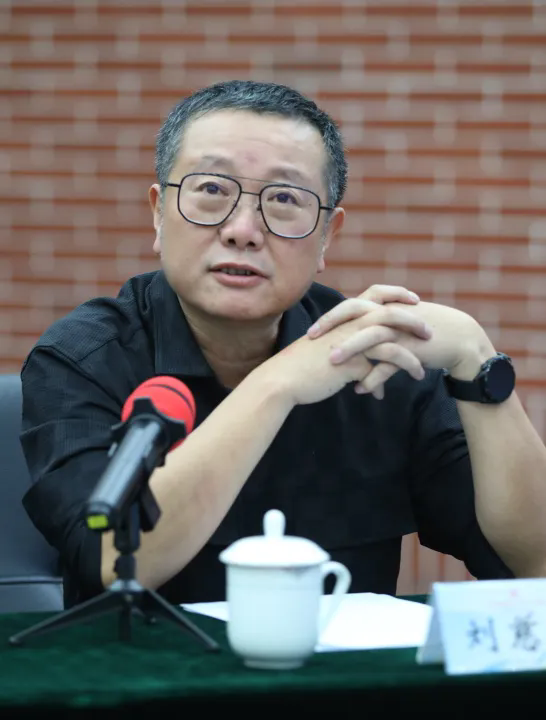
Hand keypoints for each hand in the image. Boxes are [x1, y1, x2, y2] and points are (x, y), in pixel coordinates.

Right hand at [268, 303, 430, 406]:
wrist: (281, 379)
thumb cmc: (300, 366)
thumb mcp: (326, 350)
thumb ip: (346, 351)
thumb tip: (361, 365)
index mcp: (344, 317)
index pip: (376, 295)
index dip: (397, 295)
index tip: (414, 301)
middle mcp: (349, 325)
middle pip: (391, 314)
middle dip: (414, 322)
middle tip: (429, 332)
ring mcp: (350, 343)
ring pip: (391, 343)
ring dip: (411, 359)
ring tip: (422, 372)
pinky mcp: (350, 363)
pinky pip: (379, 371)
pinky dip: (384, 383)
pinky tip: (382, 396)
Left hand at [311, 300, 494, 390]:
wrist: (458, 338)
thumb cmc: (422, 331)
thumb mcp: (396, 324)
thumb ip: (373, 327)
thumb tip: (350, 338)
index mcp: (383, 306)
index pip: (350, 306)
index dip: (329, 317)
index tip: (309, 332)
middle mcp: (389, 314)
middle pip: (355, 312)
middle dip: (332, 324)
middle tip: (311, 337)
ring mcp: (401, 330)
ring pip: (372, 336)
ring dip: (350, 349)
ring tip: (332, 363)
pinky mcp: (413, 348)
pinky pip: (391, 363)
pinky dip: (375, 377)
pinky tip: (362, 390)